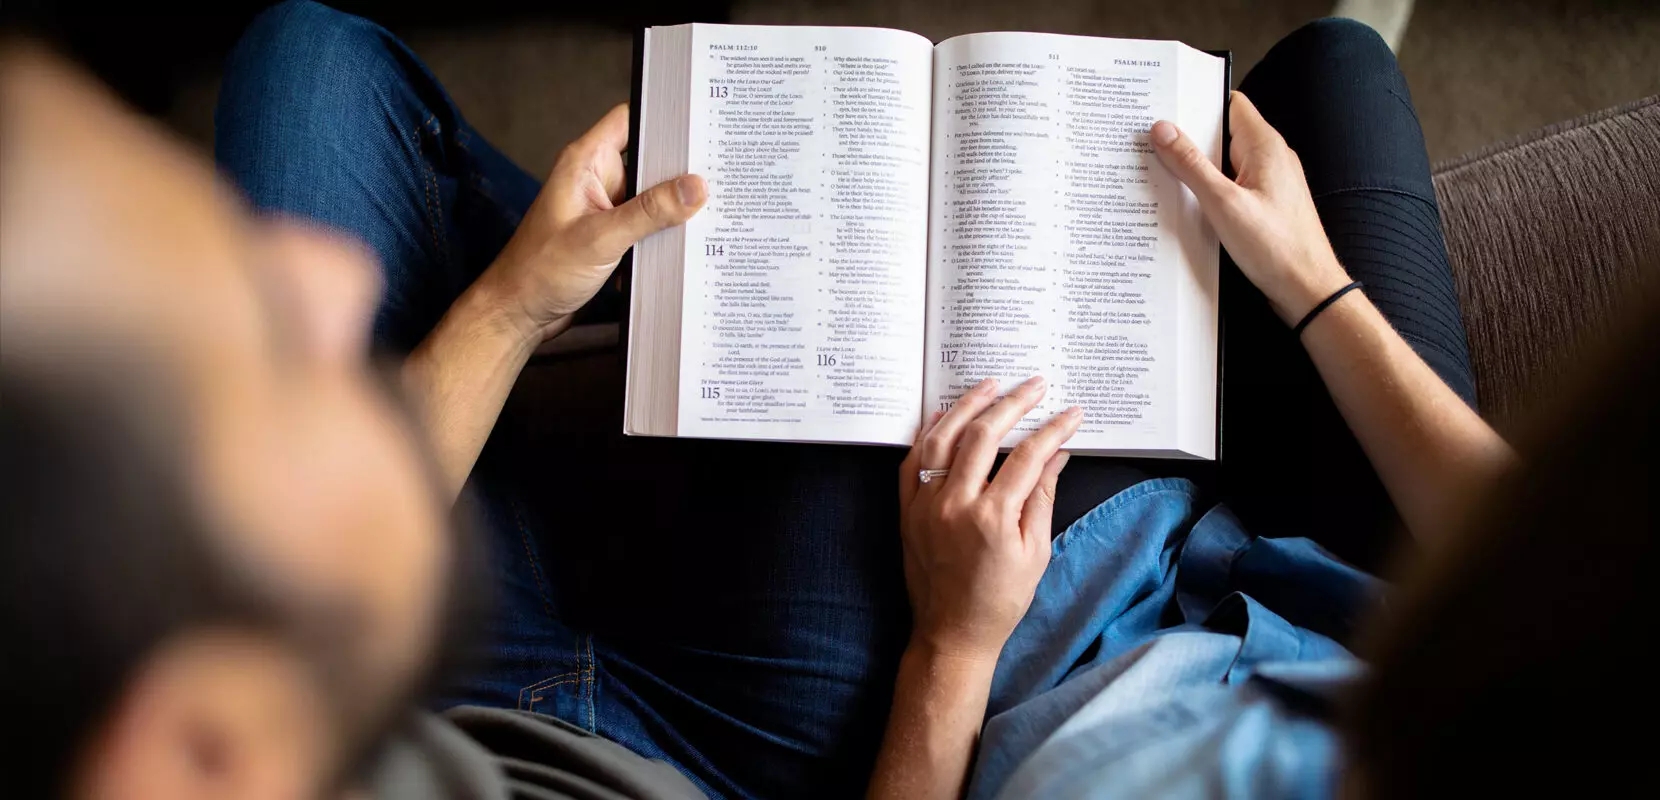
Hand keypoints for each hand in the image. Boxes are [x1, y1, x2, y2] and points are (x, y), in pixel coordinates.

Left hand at [483, 104, 706, 341]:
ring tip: (713, 210)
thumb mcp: (600, 238)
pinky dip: (663, 233)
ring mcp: (604, 208)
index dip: (663, 118)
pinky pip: (647, 224)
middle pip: (649, 160)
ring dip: (674, 207)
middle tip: (719, 174)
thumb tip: (695, 187)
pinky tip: (687, 242)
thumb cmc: (540, 271)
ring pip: (652, 196)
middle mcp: (596, 179)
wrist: (518, 313)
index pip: (630, 120)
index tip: (700, 124)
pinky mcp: (611, 235)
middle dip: (680, 169)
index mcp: (585, 163)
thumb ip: (650, 212)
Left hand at [897, 376, 1081, 662]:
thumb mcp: (1035, 552)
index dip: (1052, 429)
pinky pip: (912, 460)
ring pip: (943, 438)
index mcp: (993, 518)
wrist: (952, 633)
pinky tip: (943, 414)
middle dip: (1013, 403)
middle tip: (1034, 384)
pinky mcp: (907, 510)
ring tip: (990, 384)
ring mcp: (925, 504)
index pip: (1028, 456)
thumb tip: (1057, 454)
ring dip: (967, 405)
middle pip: (984, 435)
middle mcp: (955, 504)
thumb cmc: (1000, 599)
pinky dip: (928, 433)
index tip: (1071, 412)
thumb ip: (1043, 498)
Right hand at [1150, 91, 1351, 324]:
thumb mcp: (1223, 203)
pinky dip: (1208, 189)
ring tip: (1158, 170)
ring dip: (1196, 167)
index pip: (1229, 103)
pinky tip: (1185, 202)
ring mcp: (1268, 182)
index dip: (1197, 101)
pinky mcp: (1264, 205)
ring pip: (1224, 162)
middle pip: (1222, 133)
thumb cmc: (1275, 247)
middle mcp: (1270, 158)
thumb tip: (1162, 129)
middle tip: (1149, 140)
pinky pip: (1230, 185)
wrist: (1308, 290)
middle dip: (1188, 136)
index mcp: (1264, 146)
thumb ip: (1191, 165)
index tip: (1164, 105)